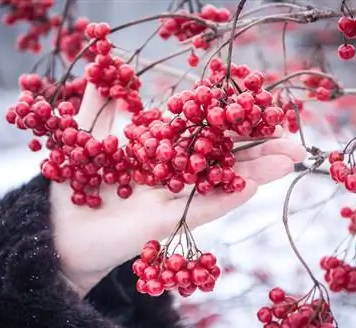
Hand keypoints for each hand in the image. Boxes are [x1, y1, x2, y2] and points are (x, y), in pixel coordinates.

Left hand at [50, 85, 305, 296]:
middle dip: (257, 146)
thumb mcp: (82, 136)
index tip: (261, 105)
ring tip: (289, 160)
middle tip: (293, 137)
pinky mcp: (167, 222)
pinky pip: (199, 209)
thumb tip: (103, 69)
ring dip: (255, 171)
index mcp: (160, 146)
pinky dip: (224, 198)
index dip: (230, 117)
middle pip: (220, 155)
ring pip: (218, 181)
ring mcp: (173, 196)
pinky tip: (252, 186)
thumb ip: (96, 104)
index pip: (201, 128)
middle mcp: (173, 170)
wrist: (62, 230)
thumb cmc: (72, 181)